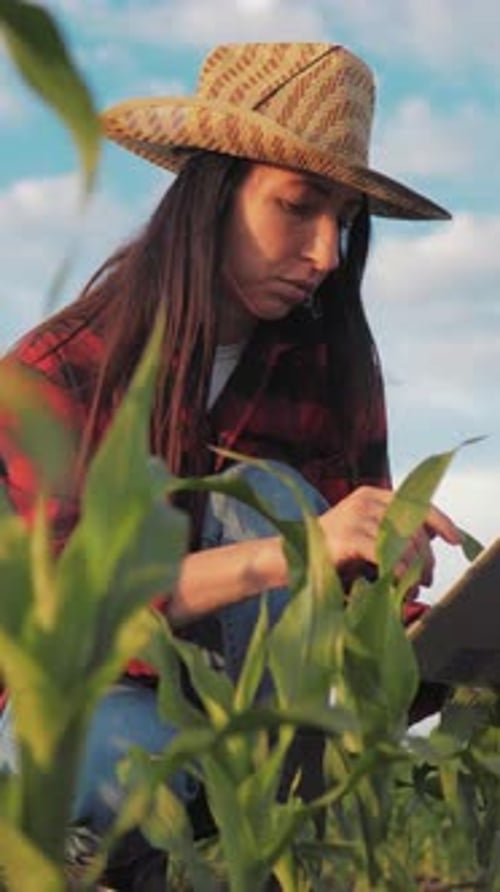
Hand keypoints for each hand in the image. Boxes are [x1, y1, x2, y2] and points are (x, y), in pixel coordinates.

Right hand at [318, 485, 461, 588]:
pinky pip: (386, 552)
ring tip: (411, 586)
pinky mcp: (348, 535)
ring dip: (413, 568)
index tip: (455, 540)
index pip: (417, 503)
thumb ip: (395, 532)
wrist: (291, 558)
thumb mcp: (368, 536)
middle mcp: (366, 500)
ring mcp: (356, 515)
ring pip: (403, 541)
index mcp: (373, 495)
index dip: (441, 521)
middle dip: (426, 556)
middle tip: (426, 580)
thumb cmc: (332, 552)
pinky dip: (397, 569)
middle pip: (414, 526)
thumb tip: (431, 537)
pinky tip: (397, 581)